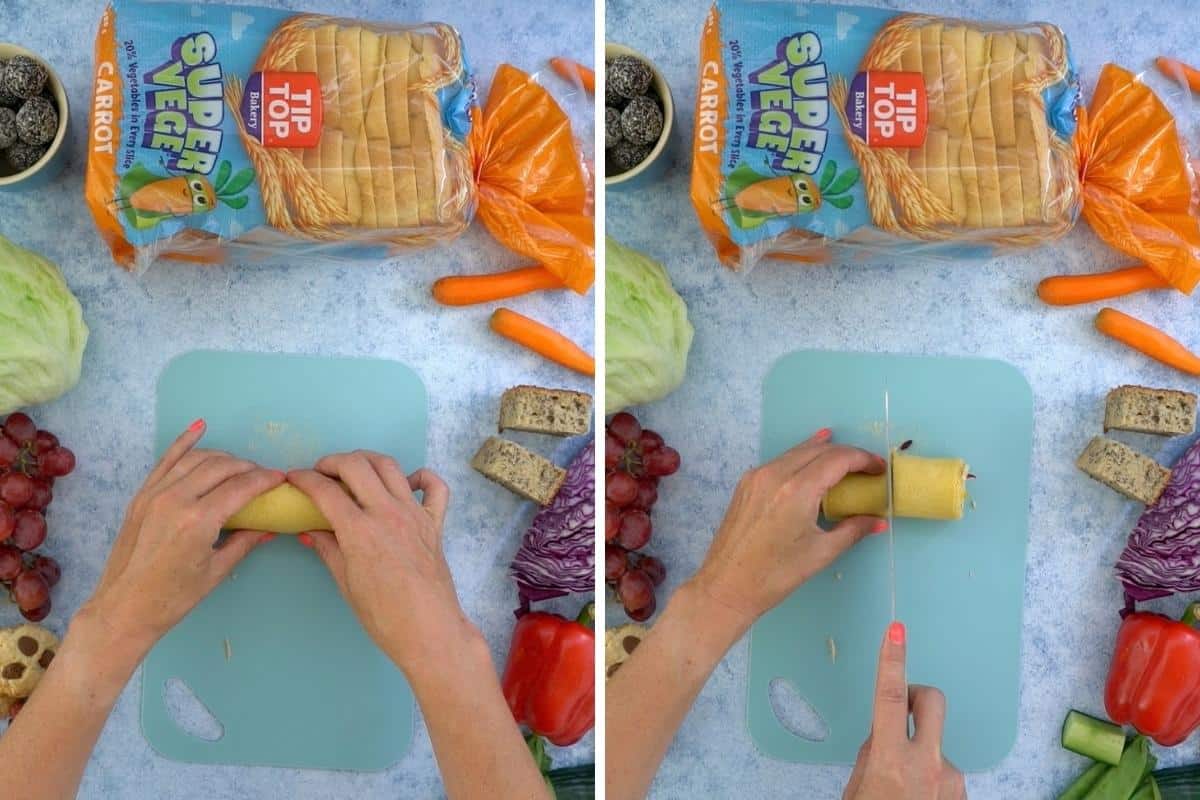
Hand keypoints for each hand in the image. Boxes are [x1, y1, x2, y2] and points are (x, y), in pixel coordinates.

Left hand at [81, 420, 282, 649]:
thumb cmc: (174, 597)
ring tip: (239, 466)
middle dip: (247, 468)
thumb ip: (244, 542)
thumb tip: (269, 528)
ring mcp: (154, 494)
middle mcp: (176, 499)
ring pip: (196, 459)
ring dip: (222, 457)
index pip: (240, 487)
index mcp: (198, 520)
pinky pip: (165, 461)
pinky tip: (199, 427)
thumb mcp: (216, 571)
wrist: (124, 608)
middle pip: (220, 468)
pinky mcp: (141, 496)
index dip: (264, 480)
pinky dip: (183, 442)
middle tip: (262, 476)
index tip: (281, 478)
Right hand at [287, 452, 468, 677]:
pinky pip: (435, 486)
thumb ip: (328, 549)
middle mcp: (388, 513)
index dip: (304, 479)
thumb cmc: (382, 616)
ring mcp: (415, 514)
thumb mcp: (346, 583)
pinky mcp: (436, 522)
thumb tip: (309, 530)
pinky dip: (421, 477)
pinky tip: (406, 484)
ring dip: (367, 460)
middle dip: (332, 462)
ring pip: (390, 467)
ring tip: (353, 470)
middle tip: (320, 473)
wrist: (429, 630)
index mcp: (360, 531)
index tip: (293, 478)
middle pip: (357, 466)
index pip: (325, 491)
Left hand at [689, 428, 886, 625]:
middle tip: (868, 467)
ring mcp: (756, 476)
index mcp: (796, 490)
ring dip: (823, 451)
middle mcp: (774, 474)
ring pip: (796, 452)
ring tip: (845, 456)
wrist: (726, 586)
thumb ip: (853, 530)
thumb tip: (879, 521)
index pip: (837, 459)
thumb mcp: (821, 553)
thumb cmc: (776, 575)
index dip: (863, 459)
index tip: (880, 469)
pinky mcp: (745, 484)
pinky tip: (811, 460)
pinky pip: (779, 462)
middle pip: (818, 450)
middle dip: (847, 454)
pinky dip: (800, 458)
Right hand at [844, 623, 964, 799]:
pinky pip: (945, 773)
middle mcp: (929, 765)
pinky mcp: (964, 796)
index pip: (891, 698)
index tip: (896, 630)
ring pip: (937, 745)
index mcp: (892, 761)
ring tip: (902, 790)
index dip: (892, 660)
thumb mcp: (856, 791)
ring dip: (921, 755)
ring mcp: (952, 782)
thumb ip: (872, 756)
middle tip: (904, 710)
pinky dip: (931, 781)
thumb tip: (884, 734)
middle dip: (919, 695)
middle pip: (933, 702)